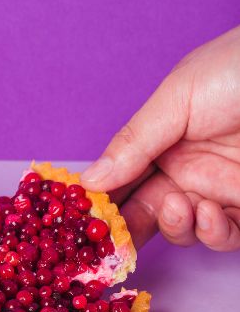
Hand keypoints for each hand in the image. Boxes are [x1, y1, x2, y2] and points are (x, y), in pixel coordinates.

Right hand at [82, 25, 239, 250]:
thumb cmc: (235, 70)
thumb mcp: (177, 99)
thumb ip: (134, 142)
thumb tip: (90, 179)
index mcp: (159, 140)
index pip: (122, 177)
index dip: (103, 200)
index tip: (86, 219)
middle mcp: (185, 167)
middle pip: (147, 210)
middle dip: (130, 229)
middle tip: (117, 241)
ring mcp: (217, 188)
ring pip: (183, 229)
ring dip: (176, 227)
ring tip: (179, 206)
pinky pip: (224, 235)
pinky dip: (212, 235)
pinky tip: (210, 214)